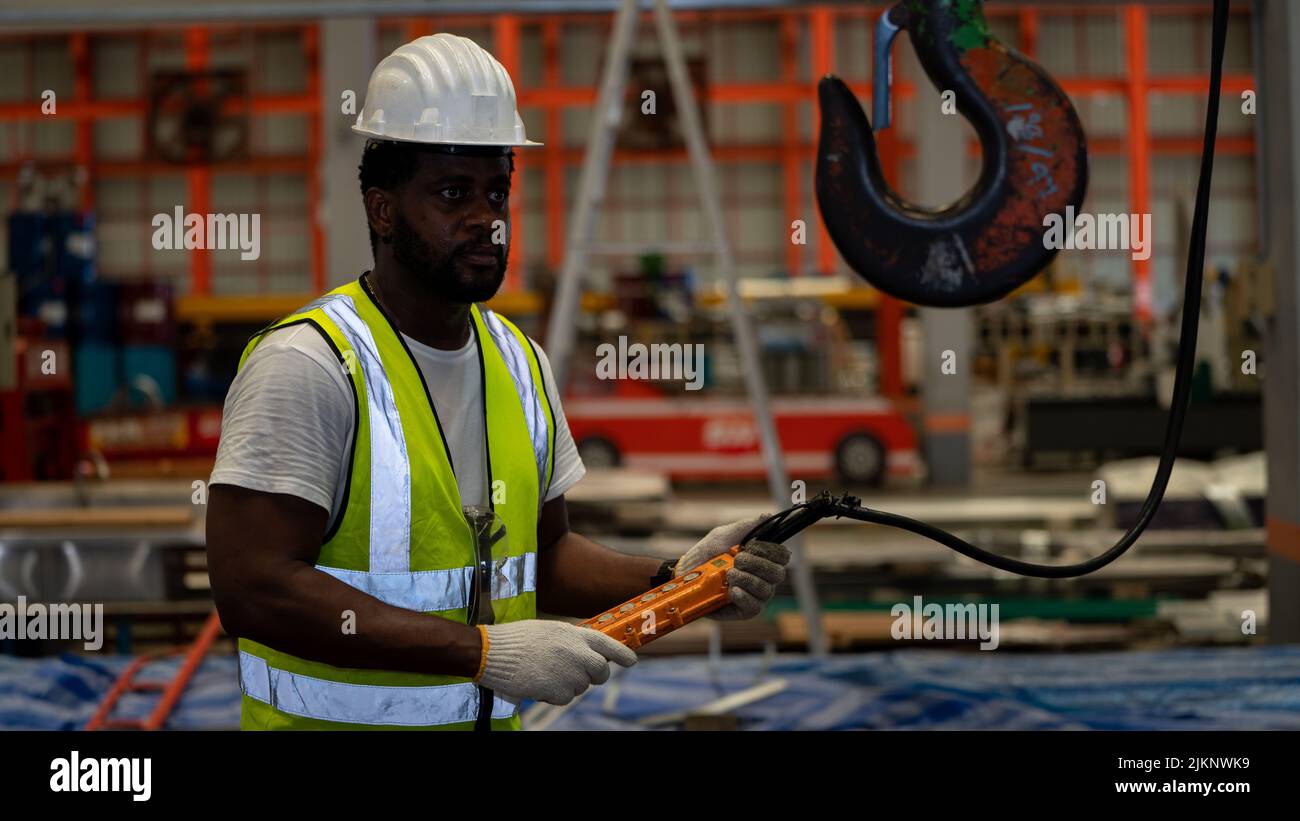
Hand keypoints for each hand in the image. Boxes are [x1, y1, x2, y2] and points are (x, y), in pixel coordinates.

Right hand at [476, 619, 636, 705]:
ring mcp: (569, 672)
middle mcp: (577, 652)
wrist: (494, 652)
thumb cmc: (519, 640)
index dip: (622, 653)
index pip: (607, 643)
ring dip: (566, 684)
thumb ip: (571, 642)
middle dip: (594, 676)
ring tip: (543, 671)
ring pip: (580, 686)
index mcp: (574, 634)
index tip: (632, 661)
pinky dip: (553, 694)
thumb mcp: (550, 631)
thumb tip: (586, 656)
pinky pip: (564, 697)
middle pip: (601, 671)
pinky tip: (538, 682)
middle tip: (576, 674)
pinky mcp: (558, 690)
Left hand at [676, 515, 790, 620]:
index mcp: (763, 559)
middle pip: (778, 573)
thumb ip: (746, 527)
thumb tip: (767, 516)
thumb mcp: (724, 536)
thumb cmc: (707, 554)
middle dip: (757, 564)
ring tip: (728, 575)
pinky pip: (754, 606)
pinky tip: (732, 590)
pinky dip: (744, 596)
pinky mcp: (745, 611)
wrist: (685, 574)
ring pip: (766, 590)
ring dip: (746, 579)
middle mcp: (764, 578)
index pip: (782, 556)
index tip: (751, 546)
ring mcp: (756, 596)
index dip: (771, 550)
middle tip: (736, 560)